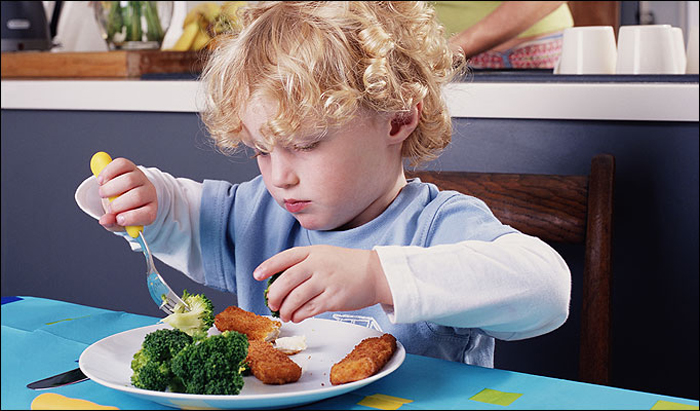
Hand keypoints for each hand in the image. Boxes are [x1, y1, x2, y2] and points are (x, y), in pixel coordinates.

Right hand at [95, 157, 157, 231]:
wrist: (125, 194)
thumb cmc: (123, 211)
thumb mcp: (119, 221)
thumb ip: (112, 223)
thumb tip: (104, 220)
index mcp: (150, 210)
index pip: (147, 214)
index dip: (132, 217)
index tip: (118, 219)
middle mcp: (149, 193)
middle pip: (137, 196)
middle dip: (118, 204)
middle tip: (109, 208)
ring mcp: (141, 178)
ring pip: (129, 180)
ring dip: (110, 189)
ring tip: (103, 194)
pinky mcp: (131, 166)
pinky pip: (121, 165)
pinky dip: (108, 172)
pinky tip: (101, 181)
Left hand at [254, 245, 392, 322]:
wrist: (376, 273)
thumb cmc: (349, 266)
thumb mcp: (325, 255)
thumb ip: (305, 264)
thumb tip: (282, 282)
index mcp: (314, 252)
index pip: (285, 258)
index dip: (268, 267)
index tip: (257, 276)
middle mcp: (318, 265)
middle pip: (286, 281)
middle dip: (274, 295)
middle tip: (272, 303)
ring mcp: (326, 281)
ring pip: (295, 298)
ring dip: (285, 309)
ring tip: (284, 314)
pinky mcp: (334, 298)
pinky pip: (309, 309)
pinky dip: (299, 315)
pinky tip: (297, 316)